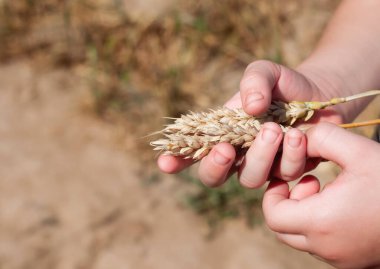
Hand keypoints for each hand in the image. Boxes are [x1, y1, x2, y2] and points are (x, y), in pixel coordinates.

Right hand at [158, 60, 343, 186]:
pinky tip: (300, 135)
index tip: (165, 163)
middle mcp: (238, 154)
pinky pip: (284, 175)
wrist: (320, 93)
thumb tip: (251, 108)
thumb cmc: (284, 84)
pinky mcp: (288, 170)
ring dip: (260, 157)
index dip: (177, 160)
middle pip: (213, 177)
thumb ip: (253, 81)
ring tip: (274, 130)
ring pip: (250, 179)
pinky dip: (291, 156)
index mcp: (222, 132)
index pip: (193, 151)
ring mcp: (263, 166)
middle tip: (226, 148)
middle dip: (216, 166)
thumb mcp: (265, 72)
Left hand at [263, 122, 379, 268]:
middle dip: (287, 203)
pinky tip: (343, 207)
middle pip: (282, 229)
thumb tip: (300, 138)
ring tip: (328, 191)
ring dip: (304, 214)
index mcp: (321, 221)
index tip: (289, 177)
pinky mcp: (354, 261)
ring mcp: (340, 258)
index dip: (273, 194)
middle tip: (309, 182)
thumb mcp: (360, 151)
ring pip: (301, 238)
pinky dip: (320, 226)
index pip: (273, 215)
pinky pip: (322, 245)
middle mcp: (326, 246)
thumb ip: (323, 137)